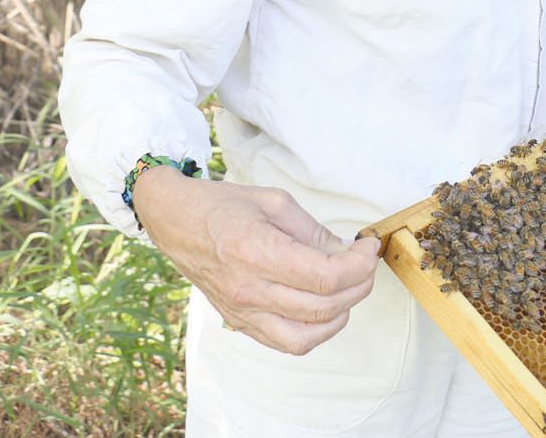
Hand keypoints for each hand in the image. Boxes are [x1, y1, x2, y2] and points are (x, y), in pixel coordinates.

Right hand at [132, 166, 379, 354]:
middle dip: (359, 285)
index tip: (368, 248)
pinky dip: (314, 331)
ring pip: (307, 336)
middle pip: (324, 307)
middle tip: (364, 264)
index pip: (326, 276)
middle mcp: (249, 289)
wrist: (177, 222)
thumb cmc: (223, 206)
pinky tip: (323, 308)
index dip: (360, 265)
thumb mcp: (275, 202)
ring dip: (340, 315)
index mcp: (257, 252)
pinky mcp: (240, 323)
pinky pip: (287, 343)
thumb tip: (347, 254)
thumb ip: (313, 232)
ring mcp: (242, 312)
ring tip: (347, 288)